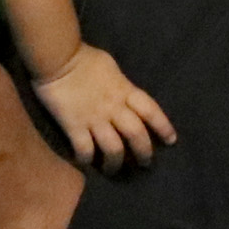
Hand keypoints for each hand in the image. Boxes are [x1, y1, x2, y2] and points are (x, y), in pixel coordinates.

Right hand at [28, 41, 176, 170]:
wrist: (57, 58)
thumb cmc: (84, 58)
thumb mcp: (111, 68)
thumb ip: (120, 85)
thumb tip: (123, 95)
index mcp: (125, 91)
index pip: (151, 111)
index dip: (163, 127)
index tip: (170, 141)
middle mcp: (114, 108)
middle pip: (136, 135)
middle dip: (144, 152)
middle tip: (144, 164)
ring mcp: (94, 119)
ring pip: (113, 149)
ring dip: (116, 164)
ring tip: (114, 170)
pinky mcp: (74, 126)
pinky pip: (85, 150)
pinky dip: (87, 160)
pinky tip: (87, 164)